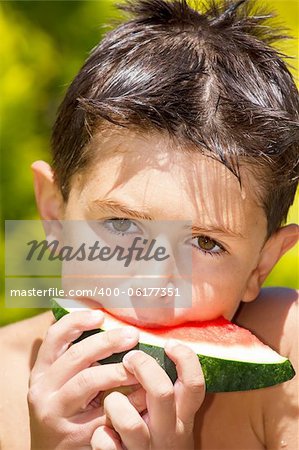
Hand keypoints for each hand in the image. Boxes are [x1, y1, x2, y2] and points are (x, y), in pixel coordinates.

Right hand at [28, 310, 141, 448]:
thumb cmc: (65, 409)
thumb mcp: (59, 382)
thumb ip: (75, 358)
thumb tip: (104, 322)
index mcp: (41, 371)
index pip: (54, 337)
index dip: (78, 321)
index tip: (101, 315)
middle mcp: (43, 390)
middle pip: (77, 356)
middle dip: (107, 342)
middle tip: (132, 335)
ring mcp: (56, 413)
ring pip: (88, 381)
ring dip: (118, 370)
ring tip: (138, 365)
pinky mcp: (74, 435)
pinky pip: (105, 411)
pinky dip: (128, 400)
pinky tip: (143, 393)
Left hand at [91, 339, 204, 449]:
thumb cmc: (159, 442)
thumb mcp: (173, 419)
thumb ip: (168, 391)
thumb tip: (158, 346)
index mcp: (183, 417)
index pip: (194, 384)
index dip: (185, 358)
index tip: (168, 344)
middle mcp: (168, 433)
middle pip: (162, 391)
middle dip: (143, 367)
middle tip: (129, 358)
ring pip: (129, 421)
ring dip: (114, 403)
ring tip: (112, 400)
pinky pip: (106, 444)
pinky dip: (100, 435)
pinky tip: (102, 432)